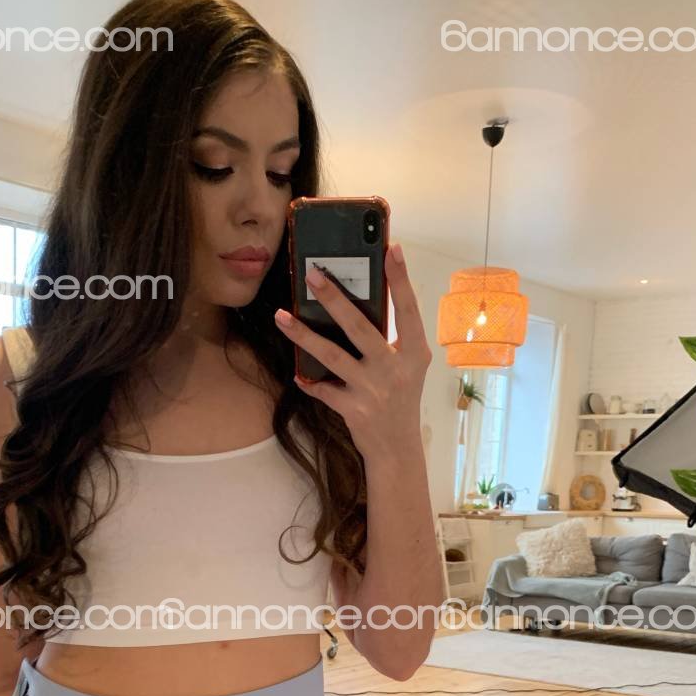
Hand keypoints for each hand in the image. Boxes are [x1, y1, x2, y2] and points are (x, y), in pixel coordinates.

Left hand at [274, 241, 432, 458]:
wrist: (397, 448)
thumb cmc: (401, 398)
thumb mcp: (408, 366)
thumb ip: (392, 339)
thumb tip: (356, 303)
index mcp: (414, 353)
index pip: (409, 310)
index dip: (401, 279)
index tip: (392, 248)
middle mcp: (394, 369)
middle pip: (360, 327)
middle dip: (334, 298)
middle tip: (312, 274)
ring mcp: (372, 390)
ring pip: (332, 356)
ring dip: (303, 335)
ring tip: (282, 317)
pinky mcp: (352, 409)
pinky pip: (322, 389)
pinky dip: (308, 380)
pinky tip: (296, 372)